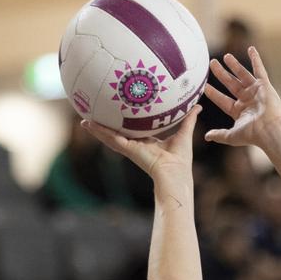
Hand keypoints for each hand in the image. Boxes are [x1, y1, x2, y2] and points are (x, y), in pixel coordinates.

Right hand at [81, 104, 201, 178]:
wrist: (176, 174)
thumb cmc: (181, 159)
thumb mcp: (184, 133)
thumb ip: (189, 119)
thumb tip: (197, 106)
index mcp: (148, 142)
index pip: (135, 130)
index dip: (127, 122)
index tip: (119, 113)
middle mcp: (137, 145)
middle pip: (118, 132)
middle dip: (107, 124)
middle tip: (94, 114)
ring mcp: (130, 147)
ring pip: (110, 135)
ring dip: (97, 128)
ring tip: (83, 119)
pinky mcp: (128, 149)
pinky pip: (110, 138)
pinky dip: (99, 131)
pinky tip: (87, 124)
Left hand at [204, 46, 280, 147]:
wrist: (270, 129)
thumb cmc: (253, 134)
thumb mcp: (231, 136)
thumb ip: (219, 134)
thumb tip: (206, 137)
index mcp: (239, 111)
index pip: (223, 100)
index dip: (214, 93)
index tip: (205, 86)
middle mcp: (247, 100)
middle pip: (231, 84)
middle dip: (221, 74)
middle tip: (212, 63)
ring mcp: (255, 92)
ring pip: (242, 75)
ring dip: (234, 65)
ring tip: (226, 56)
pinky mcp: (264, 85)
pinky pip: (259, 69)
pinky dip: (256, 59)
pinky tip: (251, 48)